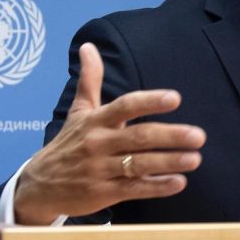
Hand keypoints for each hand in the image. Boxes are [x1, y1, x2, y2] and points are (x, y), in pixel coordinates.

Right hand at [13, 43, 205, 224]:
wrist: (40, 185)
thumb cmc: (68, 144)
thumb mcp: (78, 111)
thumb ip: (90, 80)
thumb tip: (89, 46)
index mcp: (96, 120)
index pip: (125, 106)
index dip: (150, 102)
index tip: (175, 98)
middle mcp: (98, 143)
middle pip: (138, 137)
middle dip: (170, 136)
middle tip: (199, 136)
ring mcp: (100, 170)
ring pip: (139, 164)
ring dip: (169, 162)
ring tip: (195, 159)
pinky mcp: (103, 193)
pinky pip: (134, 189)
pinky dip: (157, 187)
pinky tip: (179, 183)